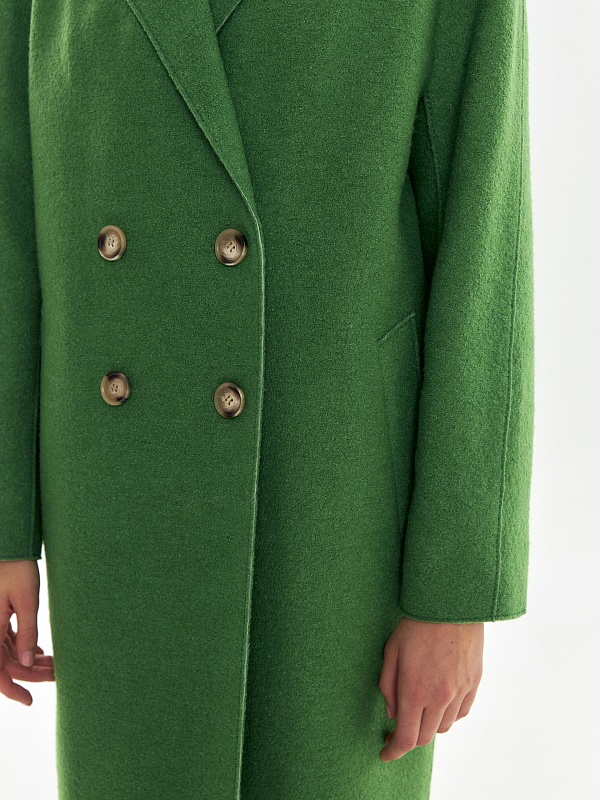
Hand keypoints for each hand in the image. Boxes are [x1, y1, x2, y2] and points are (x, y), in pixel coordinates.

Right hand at [0, 560, 54, 704]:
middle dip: (31, 674)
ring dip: (30, 660)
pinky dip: (24, 646)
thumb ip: (26, 632)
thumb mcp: (27, 600)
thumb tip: (29, 662)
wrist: (10, 545)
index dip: (11, 690)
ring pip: (9, 652)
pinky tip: (42, 650)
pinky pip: (8, 639)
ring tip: (55, 663)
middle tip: (57, 676)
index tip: (29, 701)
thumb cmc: (17, 568)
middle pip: (6, 664)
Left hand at [378, 616, 482, 761]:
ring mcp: (459, 692)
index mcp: (414, 691)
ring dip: (428, 725)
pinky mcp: (474, 684)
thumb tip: (392, 713)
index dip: (393, 752)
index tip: (385, 753)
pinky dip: (449, 715)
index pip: (405, 738)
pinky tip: (440, 703)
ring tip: (419, 710)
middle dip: (408, 739)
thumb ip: (388, 685)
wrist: (451, 604)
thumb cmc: (417, 624)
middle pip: (424, 737)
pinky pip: (462, 713)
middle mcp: (439, 697)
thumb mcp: (391, 651)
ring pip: (444, 727)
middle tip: (397, 730)